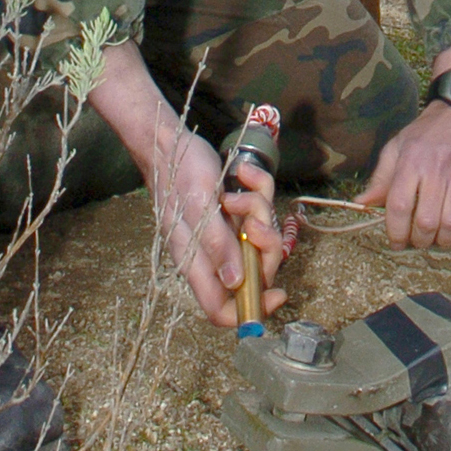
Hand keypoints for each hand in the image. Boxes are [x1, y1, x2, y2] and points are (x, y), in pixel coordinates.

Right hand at [89, 40, 285, 326]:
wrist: (171, 141)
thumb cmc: (179, 173)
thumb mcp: (199, 205)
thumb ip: (216, 243)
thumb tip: (234, 283)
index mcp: (196, 263)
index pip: (221, 309)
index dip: (251, 309)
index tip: (279, 292)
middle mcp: (211, 254)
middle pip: (253, 273)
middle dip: (265, 246)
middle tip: (256, 221)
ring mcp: (223, 233)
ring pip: (260, 238)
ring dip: (259, 211)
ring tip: (239, 192)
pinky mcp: (232, 212)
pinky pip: (259, 209)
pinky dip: (258, 190)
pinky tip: (243, 174)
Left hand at [358, 39, 450, 248]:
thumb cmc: (428, 131)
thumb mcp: (398, 146)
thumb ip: (381, 177)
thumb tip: (362, 203)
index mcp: (412, 160)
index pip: (399, 206)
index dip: (396, 232)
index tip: (396, 242)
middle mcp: (437, 166)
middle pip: (426, 221)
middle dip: (420, 240)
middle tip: (420, 241)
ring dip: (444, 240)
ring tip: (440, 238)